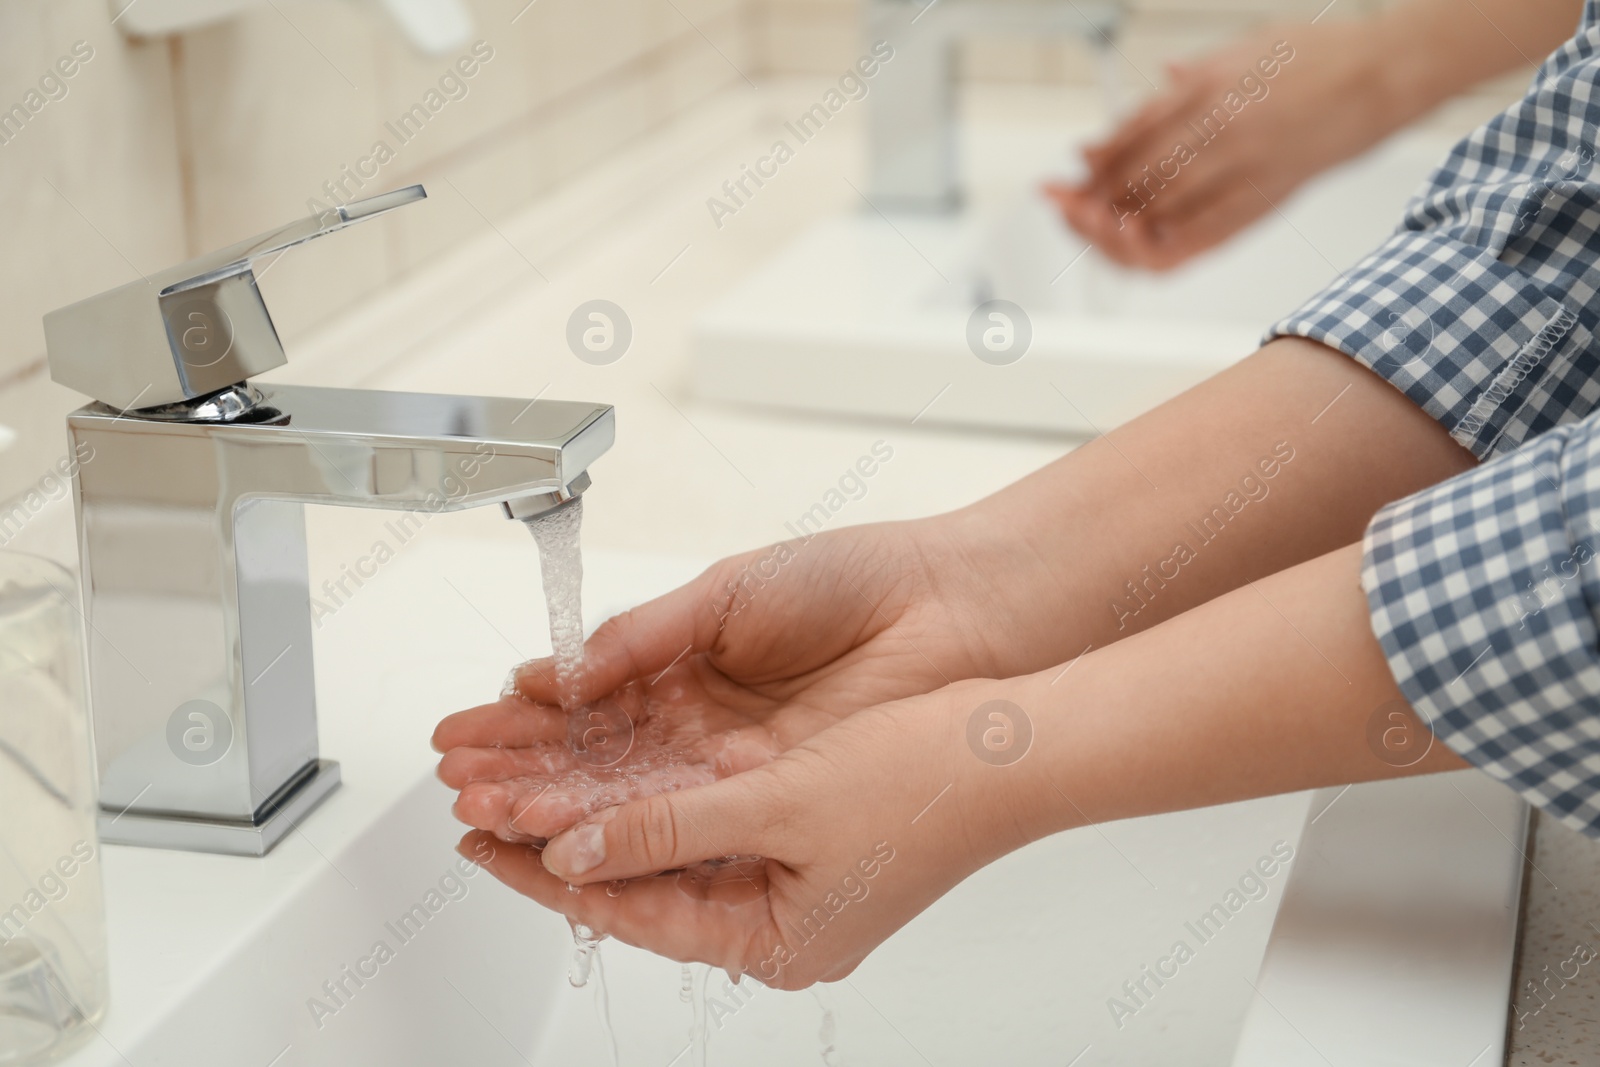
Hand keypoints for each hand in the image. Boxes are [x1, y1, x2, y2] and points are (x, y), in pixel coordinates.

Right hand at [433, 517, 1015, 843]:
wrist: (946, 610)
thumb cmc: (852, 581)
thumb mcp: (728, 591)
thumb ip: (642, 636)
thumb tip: (561, 672)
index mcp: (682, 662)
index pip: (584, 700)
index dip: (521, 718)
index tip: (464, 731)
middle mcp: (699, 721)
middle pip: (593, 755)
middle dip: (520, 768)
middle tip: (457, 781)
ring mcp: (729, 763)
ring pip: (626, 791)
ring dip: (553, 802)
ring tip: (485, 809)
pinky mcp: (765, 794)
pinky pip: (680, 816)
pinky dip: (620, 822)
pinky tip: (564, 827)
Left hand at [455, 679, 1046, 988]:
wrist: (1012, 745)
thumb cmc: (923, 781)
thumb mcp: (777, 804)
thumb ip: (667, 829)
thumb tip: (574, 851)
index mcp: (774, 943)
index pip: (628, 910)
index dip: (545, 870)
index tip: (481, 839)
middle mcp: (777, 923)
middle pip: (639, 882)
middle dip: (560, 838)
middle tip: (482, 805)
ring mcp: (791, 883)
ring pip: (666, 846)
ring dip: (598, 809)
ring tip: (525, 783)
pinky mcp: (802, 837)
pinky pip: (705, 820)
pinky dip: (651, 793)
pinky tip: (607, 769)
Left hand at [1046, 22, 1384, 269]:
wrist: (1386, 72)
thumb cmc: (1319, 58)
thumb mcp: (1244, 47)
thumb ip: (1194, 74)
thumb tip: (1156, 85)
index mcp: (1207, 84)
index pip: (1129, 132)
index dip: (1095, 159)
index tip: (1072, 173)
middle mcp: (1217, 125)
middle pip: (1134, 176)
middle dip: (1092, 197)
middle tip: (1067, 209)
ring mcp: (1242, 164)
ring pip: (1160, 210)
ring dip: (1120, 226)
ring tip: (1099, 229)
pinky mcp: (1268, 196)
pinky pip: (1204, 234)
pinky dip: (1166, 243)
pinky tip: (1144, 245)